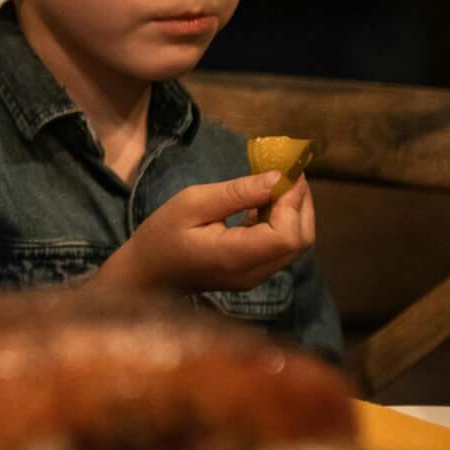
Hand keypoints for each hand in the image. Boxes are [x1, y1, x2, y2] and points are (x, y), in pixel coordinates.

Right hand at [93, 172, 314, 296]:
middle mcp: (254, 272)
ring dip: (295, 212)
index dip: (294, 203)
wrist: (147, 275)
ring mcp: (256, 277)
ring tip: (280, 184)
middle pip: (300, 241)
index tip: (286, 172)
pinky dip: (283, 223)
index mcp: (236, 256)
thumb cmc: (161, 236)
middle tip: (290, 173)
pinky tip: (267, 203)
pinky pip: (280, 247)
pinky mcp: (253, 273)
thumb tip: (277, 178)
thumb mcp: (191, 203)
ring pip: (295, 245)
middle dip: (301, 204)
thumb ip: (236, 193)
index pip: (287, 235)